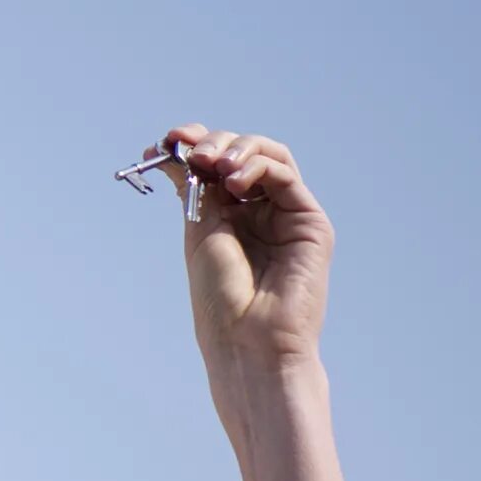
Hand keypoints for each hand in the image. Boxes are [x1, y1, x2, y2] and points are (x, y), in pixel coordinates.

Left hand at [152, 123, 332, 372]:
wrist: (247, 341)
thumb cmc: (220, 299)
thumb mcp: (199, 231)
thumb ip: (195, 187)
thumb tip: (175, 148)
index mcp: (230, 217)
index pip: (217, 165)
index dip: (195, 145)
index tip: (170, 138)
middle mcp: (260, 211)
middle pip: (243, 154)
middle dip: (214, 143)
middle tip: (193, 152)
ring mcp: (287, 214)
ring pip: (269, 155)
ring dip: (237, 148)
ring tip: (213, 163)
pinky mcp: (310, 221)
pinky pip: (285, 174)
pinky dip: (257, 165)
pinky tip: (234, 179)